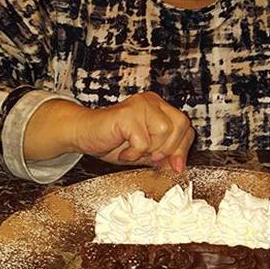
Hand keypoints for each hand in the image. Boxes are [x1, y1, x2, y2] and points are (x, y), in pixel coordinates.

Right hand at [74, 93, 194, 172]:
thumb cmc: (112, 142)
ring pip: (164, 132)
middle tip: (150, 158)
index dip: (182, 149)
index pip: (185, 126)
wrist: (83, 135)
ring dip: (149, 150)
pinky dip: (133, 153)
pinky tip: (123, 152)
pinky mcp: (127, 114)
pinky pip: (143, 141)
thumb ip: (163, 155)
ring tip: (133, 151)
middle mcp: (151, 102)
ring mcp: (139, 105)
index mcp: (159, 108)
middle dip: (168, 149)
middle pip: (180, 125)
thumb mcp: (144, 152)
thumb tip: (179, 166)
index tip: (175, 166)